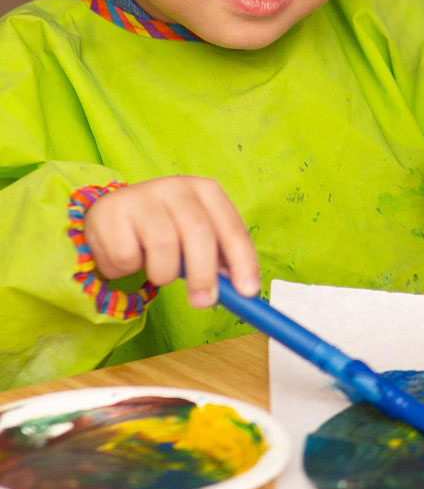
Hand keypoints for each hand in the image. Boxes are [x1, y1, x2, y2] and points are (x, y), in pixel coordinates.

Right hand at [82, 176, 259, 309]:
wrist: (111, 214)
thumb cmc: (163, 227)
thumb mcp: (194, 236)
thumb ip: (218, 257)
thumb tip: (241, 289)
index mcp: (206, 190)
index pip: (231, 226)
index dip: (243, 259)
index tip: (247, 291)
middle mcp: (178, 186)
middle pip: (198, 232)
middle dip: (204, 273)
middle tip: (203, 302)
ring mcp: (144, 196)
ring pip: (163, 244)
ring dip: (162, 273)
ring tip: (157, 272)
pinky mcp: (112, 211)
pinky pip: (126, 255)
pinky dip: (128, 269)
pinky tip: (127, 257)